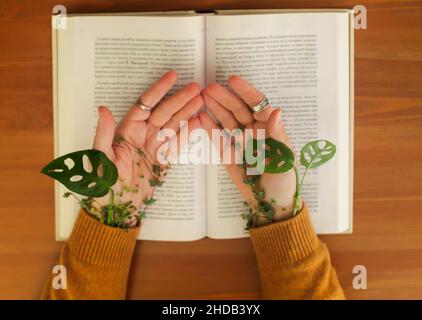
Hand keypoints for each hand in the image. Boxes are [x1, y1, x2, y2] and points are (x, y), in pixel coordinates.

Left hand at [92, 71, 202, 224]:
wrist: (116, 206)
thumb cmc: (103, 183)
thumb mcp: (100, 157)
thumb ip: (104, 133)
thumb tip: (102, 108)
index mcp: (127, 129)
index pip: (146, 104)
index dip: (159, 89)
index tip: (173, 76)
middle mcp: (143, 134)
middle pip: (165, 111)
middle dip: (180, 99)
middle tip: (197, 88)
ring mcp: (155, 146)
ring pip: (174, 124)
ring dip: (188, 112)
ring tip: (202, 100)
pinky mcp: (164, 159)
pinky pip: (178, 143)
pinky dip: (188, 133)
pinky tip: (198, 121)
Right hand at [198, 75, 300, 223]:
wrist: (270, 204)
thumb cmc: (283, 181)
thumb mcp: (285, 158)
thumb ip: (278, 134)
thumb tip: (276, 110)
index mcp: (269, 128)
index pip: (257, 104)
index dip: (245, 91)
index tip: (232, 80)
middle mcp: (254, 131)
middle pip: (238, 109)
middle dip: (225, 97)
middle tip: (209, 88)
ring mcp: (239, 141)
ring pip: (226, 120)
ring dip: (215, 107)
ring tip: (202, 96)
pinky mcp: (228, 154)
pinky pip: (218, 138)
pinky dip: (209, 127)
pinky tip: (201, 116)